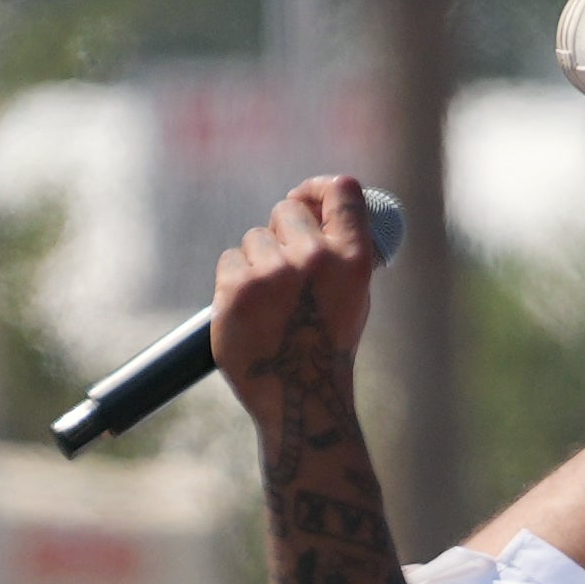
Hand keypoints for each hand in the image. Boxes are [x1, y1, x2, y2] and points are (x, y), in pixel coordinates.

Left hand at [212, 175, 378, 419]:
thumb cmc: (327, 342)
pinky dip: (235, 280)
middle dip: (282, 231)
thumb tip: (311, 204)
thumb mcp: (354, 292)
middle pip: (286, 209)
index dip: (318, 187)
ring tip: (270, 301)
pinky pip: (230, 259)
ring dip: (257, 260)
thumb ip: (340, 247)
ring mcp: (274, 274)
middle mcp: (316, 260)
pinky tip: (250, 309)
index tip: (304, 196)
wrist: (299, 396)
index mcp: (355, 259)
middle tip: (284, 268)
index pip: (341, 190)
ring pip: (254, 237)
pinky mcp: (237, 289)